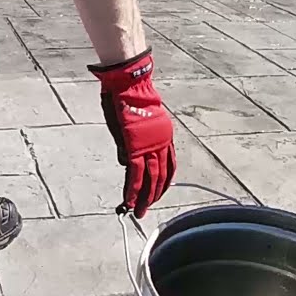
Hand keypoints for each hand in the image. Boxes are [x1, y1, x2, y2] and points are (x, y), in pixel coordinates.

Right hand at [89, 48, 176, 217]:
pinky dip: (133, 190)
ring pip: (151, 179)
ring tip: (138, 212)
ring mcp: (150, 146)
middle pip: (161, 176)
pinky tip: (129, 201)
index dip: (162, 182)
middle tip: (146, 209)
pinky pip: (136, 174)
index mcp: (165, 136)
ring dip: (144, 198)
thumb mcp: (135, 121)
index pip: (168, 166)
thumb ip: (133, 141)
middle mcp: (162, 143)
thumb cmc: (128, 96)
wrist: (128, 84)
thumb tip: (127, 159)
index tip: (155, 193)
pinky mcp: (136, 148)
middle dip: (154, 195)